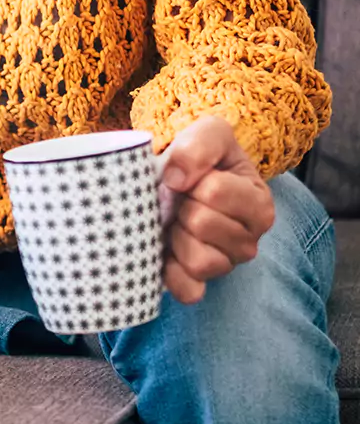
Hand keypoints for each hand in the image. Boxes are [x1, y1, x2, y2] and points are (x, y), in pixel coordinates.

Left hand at [158, 116, 274, 304]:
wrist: (177, 177)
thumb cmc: (199, 156)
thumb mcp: (209, 132)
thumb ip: (200, 143)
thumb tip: (176, 179)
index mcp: (258, 202)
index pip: (215, 192)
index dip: (191, 179)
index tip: (190, 176)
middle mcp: (250, 239)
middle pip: (202, 225)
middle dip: (181, 207)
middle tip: (180, 200)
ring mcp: (226, 264)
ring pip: (199, 260)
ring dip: (176, 237)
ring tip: (176, 222)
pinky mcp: (200, 283)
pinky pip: (188, 291)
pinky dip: (171, 273)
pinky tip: (166, 251)